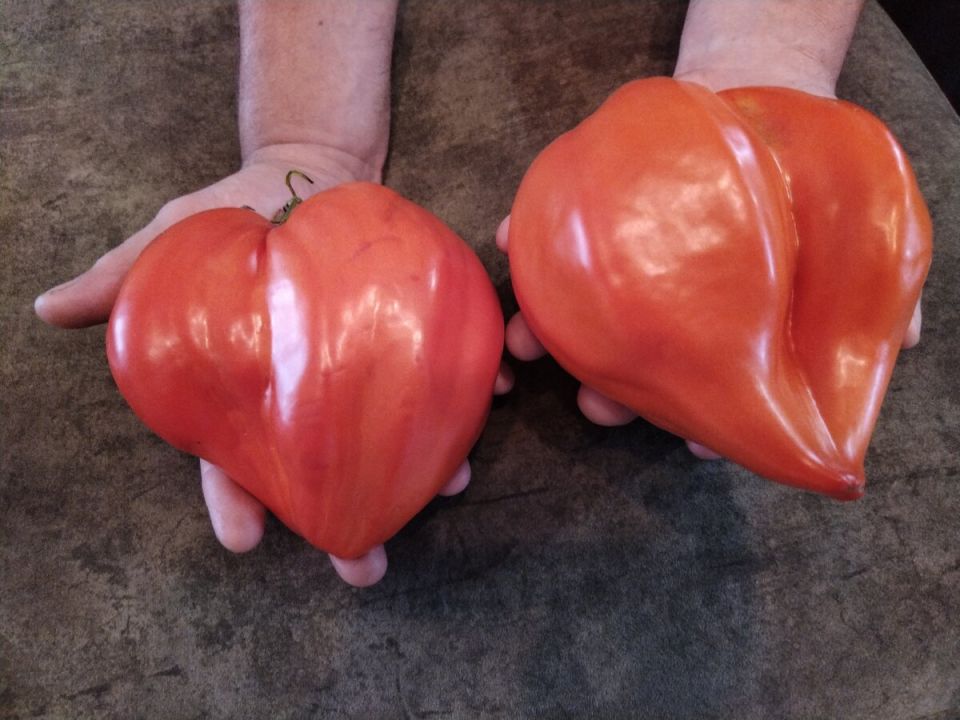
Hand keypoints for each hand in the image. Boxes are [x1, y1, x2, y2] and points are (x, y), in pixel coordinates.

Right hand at [37, 146, 512, 585]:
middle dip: (342, 521)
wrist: (305, 169)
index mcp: (246, 386)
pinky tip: (488, 403)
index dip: (237, 500)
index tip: (248, 540)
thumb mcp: (172, 239)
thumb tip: (49, 307)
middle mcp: (307, 393)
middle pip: (321, 472)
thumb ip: (123, 278)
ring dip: (418, 471)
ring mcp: (360, 369)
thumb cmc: (231, 212)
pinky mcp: (405, 335)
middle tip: (364, 567)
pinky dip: (464, 392)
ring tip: (447, 488)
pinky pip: (438, 373)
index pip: (233, 457)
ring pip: (388, 438)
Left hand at [498, 0, 921, 459]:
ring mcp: (619, 282)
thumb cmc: (802, 203)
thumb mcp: (848, 249)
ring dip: (545, 336)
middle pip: (627, 377)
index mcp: (710, 345)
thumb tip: (902, 338)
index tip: (696, 446)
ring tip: (526, 344)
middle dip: (609, 398)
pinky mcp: (587, 227)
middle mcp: (659, 325)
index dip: (699, 427)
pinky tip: (510, 238)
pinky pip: (543, 236)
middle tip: (598, 407)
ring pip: (572, 323)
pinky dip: (522, 238)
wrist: (756, 123)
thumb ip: (873, 302)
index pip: (704, 400)